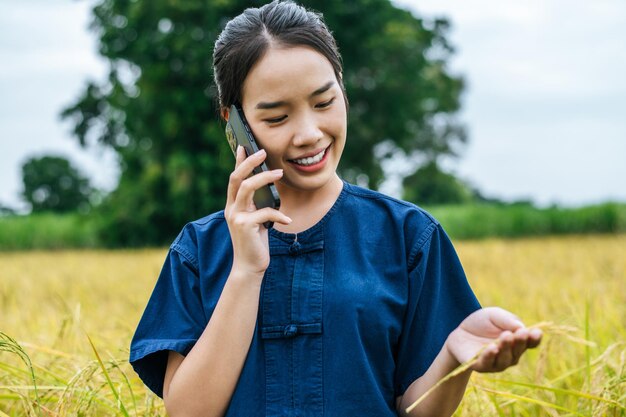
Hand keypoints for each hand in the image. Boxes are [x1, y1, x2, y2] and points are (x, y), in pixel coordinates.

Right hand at [224, 146, 290, 276]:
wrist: (249, 267)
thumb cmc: (255, 242)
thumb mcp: (256, 220)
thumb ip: (258, 205)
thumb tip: (270, 188)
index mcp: (233, 205)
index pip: (234, 178)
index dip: (239, 161)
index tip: (243, 145)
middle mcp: (231, 209)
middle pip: (237, 178)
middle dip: (249, 162)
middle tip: (263, 152)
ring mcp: (236, 217)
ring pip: (247, 188)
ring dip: (264, 178)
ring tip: (279, 173)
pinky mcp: (245, 227)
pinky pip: (264, 213)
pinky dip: (278, 214)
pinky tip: (287, 221)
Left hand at [445, 307, 541, 372]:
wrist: (460, 331)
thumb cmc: (482, 323)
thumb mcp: (494, 315)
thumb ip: (508, 320)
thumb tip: (522, 328)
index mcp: (517, 342)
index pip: (531, 343)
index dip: (535, 339)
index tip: (536, 332)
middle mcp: (510, 355)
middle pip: (519, 351)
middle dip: (520, 342)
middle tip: (521, 333)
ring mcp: (496, 363)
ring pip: (505, 359)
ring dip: (506, 348)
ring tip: (506, 336)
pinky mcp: (480, 366)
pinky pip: (487, 363)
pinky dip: (490, 356)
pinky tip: (492, 348)